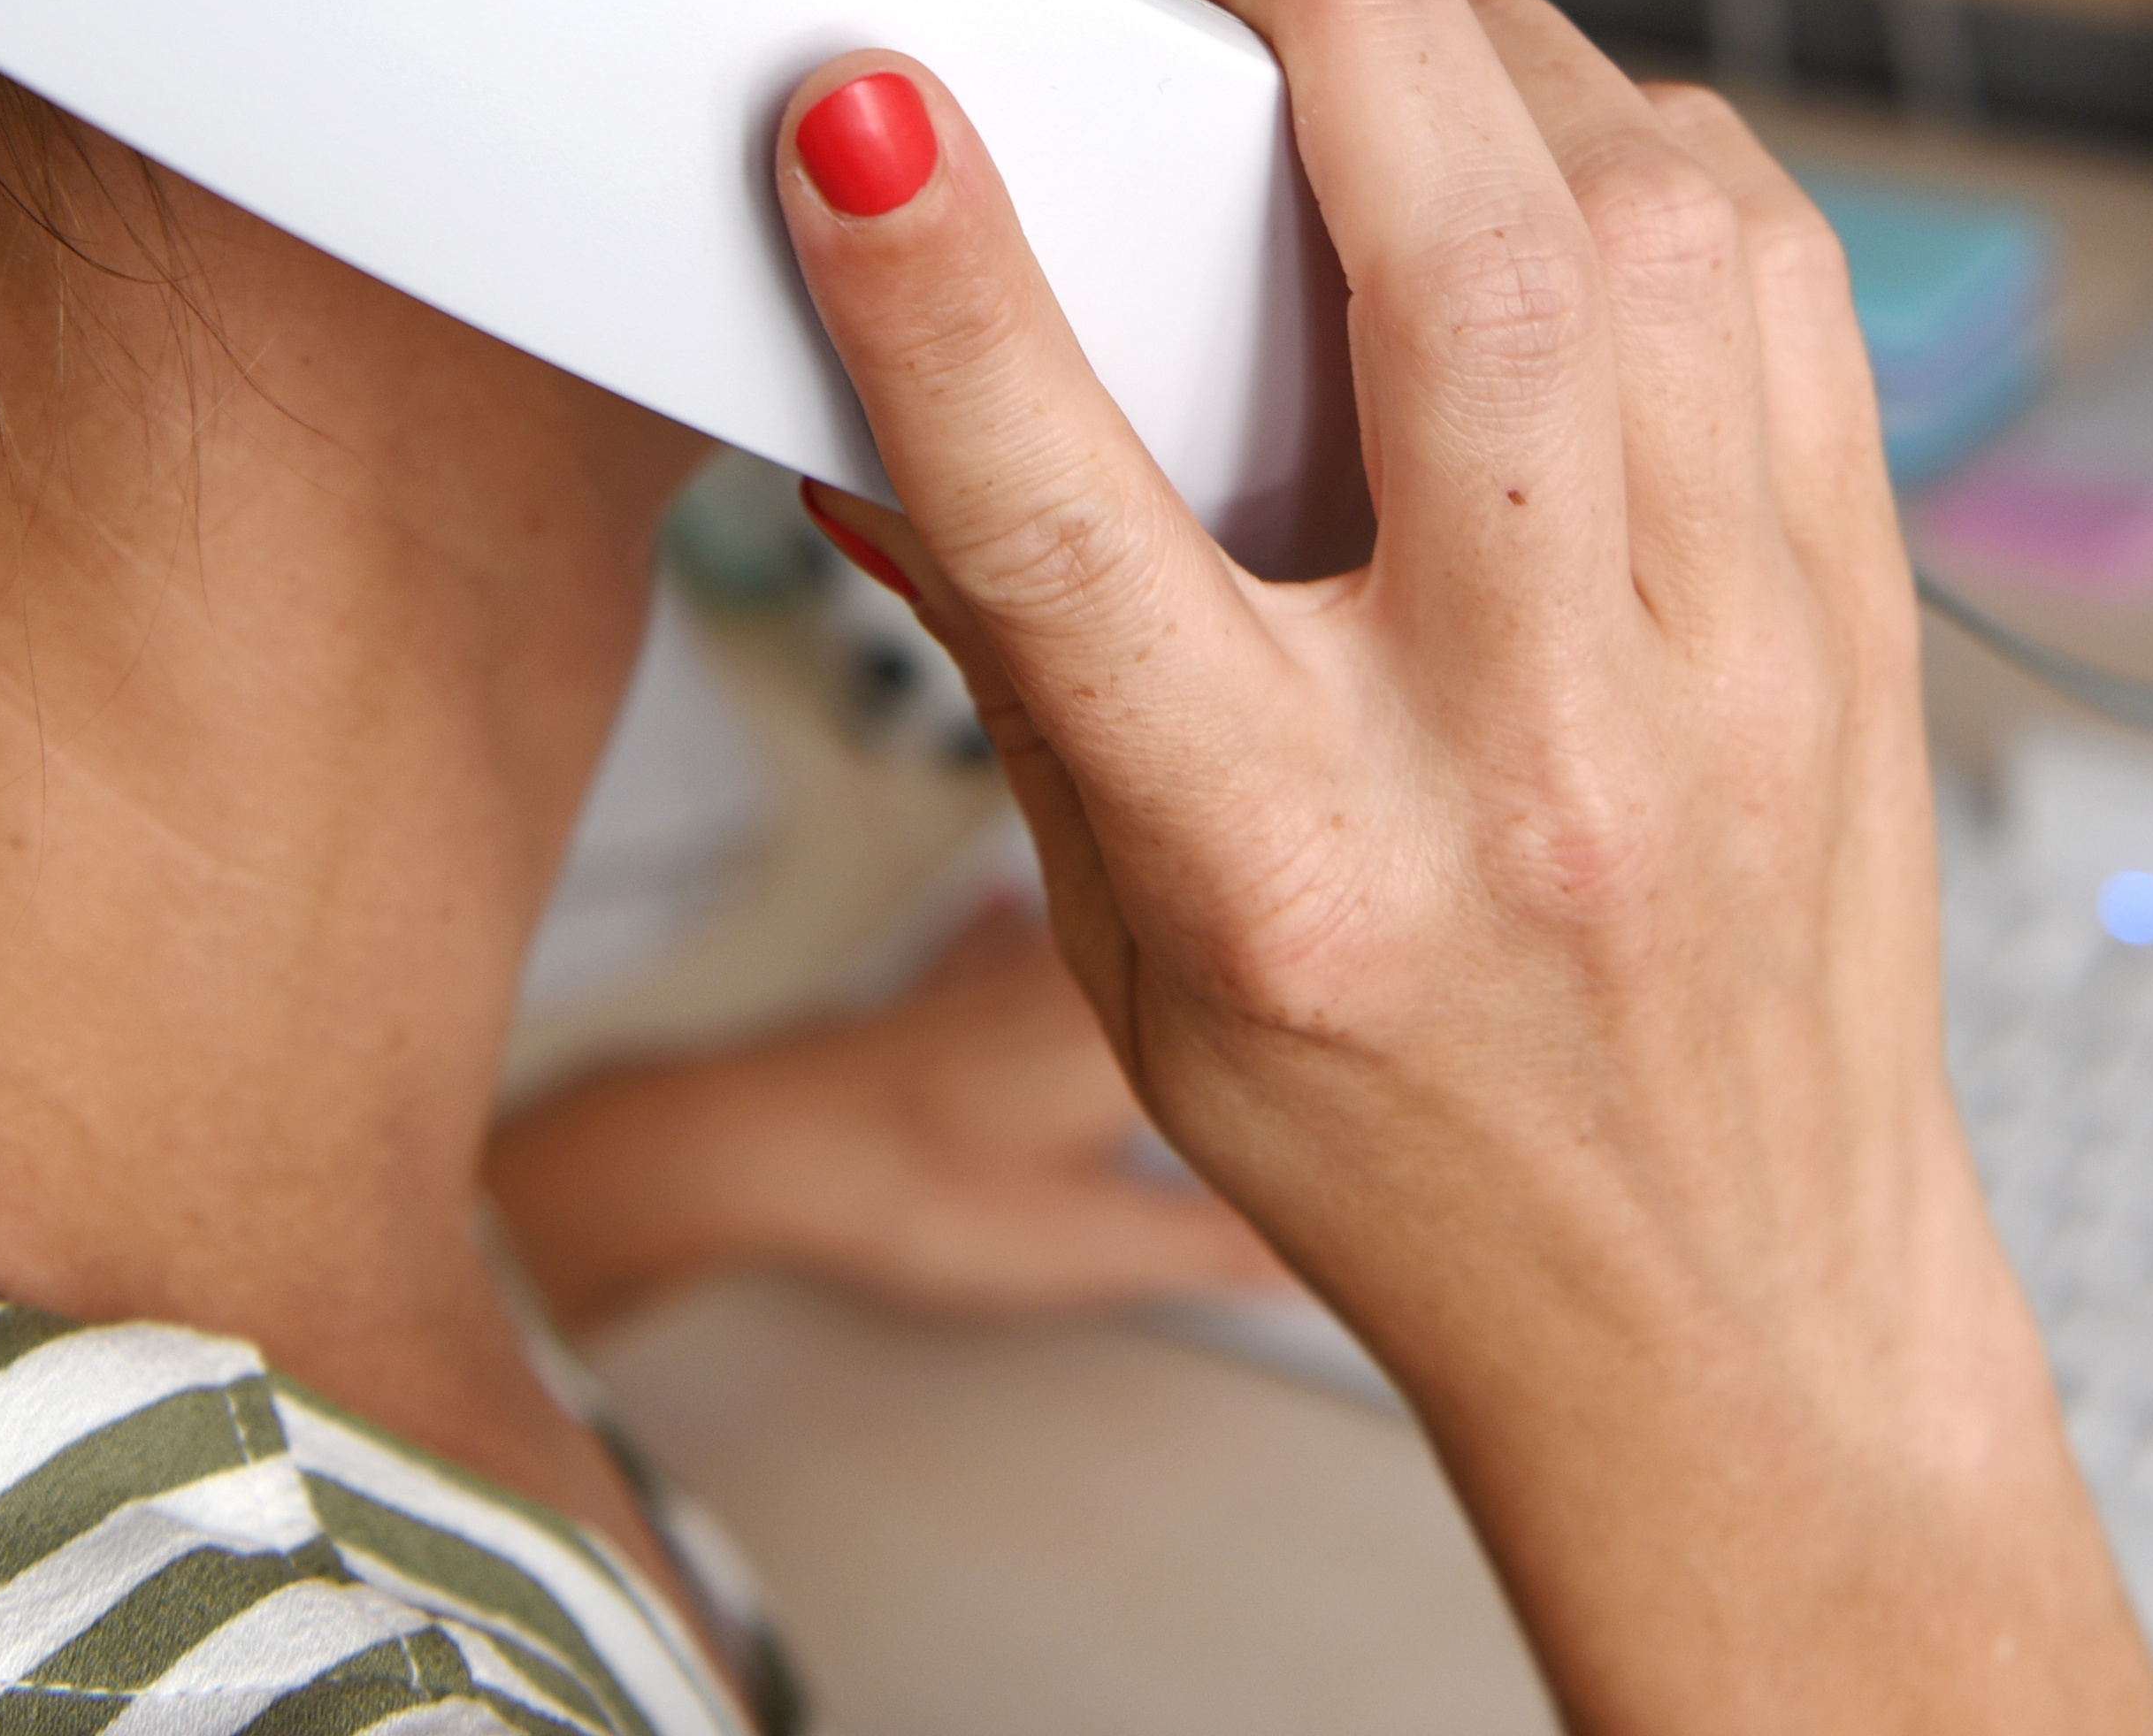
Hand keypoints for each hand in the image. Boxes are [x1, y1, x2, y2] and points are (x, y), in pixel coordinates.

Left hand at [483, 899, 1285, 1334]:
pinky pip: (1011, 939)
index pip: (1256, 985)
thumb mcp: (1087, 1244)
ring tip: (1216, 901)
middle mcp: (1074, 975)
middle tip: (1325, 930)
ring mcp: (1002, 976)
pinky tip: (1025, 904)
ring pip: (1110, 921)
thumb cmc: (910, 1185)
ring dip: (1163, 917)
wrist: (767, 1150)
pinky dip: (1038, 927)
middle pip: (1192, 937)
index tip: (1385, 1000)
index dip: (1325, 997)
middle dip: (1253, 948)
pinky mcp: (942, 996)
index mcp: (1132, 1026)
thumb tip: (1310, 1250)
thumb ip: (1208, 1244)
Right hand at [774, 0, 2152, 1731]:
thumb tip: (863, 394)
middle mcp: (1532, 753)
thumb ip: (1015, 658)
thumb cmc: (1413, 1147)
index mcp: (1289, 872)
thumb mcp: (1126, 951)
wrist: (1725, 1318)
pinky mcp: (1857, 606)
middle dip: (1334, 22)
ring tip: (1390, 52)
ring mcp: (1734, 666)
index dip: (950, 290)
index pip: (1077, 533)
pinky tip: (1558, 161)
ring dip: (1501, 57)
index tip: (876, 113)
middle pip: (1464, 276)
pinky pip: (1779, 271)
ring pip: (1657, 221)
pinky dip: (1651, 150)